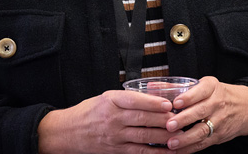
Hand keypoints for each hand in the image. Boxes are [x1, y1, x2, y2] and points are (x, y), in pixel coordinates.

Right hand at [37, 89, 174, 152]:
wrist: (67, 133)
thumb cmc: (88, 113)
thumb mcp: (104, 98)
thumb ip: (126, 99)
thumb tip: (153, 98)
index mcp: (110, 101)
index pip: (134, 100)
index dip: (153, 103)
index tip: (168, 103)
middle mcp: (113, 119)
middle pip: (142, 119)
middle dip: (163, 119)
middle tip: (180, 118)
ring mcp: (114, 137)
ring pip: (143, 136)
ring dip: (163, 136)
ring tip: (178, 134)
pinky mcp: (116, 150)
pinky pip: (139, 152)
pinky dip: (154, 153)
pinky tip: (166, 152)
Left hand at [162, 76, 247, 152]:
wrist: (246, 108)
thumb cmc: (220, 94)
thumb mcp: (205, 85)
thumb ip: (179, 87)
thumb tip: (152, 88)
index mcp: (212, 87)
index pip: (201, 91)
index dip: (188, 97)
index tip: (175, 102)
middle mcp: (217, 103)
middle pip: (200, 112)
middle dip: (184, 119)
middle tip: (169, 125)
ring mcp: (219, 121)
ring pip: (202, 131)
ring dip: (186, 138)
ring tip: (171, 143)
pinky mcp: (219, 136)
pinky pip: (203, 143)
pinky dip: (190, 149)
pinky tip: (178, 151)